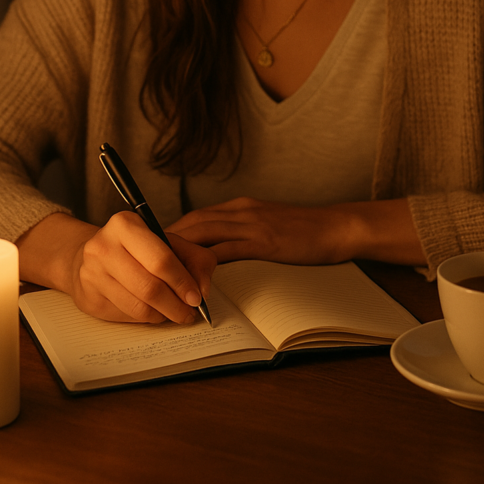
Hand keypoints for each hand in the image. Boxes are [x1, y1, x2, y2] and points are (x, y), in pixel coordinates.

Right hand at [68, 212, 216, 323]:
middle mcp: (103, 247)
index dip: (183, 283)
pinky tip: (152, 310)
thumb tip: (202, 290)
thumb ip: (195, 259)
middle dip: (176, 305)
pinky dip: (146, 318)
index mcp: (125, 224)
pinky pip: (126, 317)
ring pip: (138, 307)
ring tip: (173, 312)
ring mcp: (92, 274)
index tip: (196, 298)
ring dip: (163, 315)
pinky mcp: (88, 298)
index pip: (161, 260)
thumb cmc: (138, 248)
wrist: (96, 255)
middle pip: (149, 287)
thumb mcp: (169, 242)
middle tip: (188, 312)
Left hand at [167, 197, 355, 264]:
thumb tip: (219, 251)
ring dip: (181, 250)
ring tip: (161, 269)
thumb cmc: (306, 231)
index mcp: (241, 207)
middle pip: (193, 222)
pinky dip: (207, 263)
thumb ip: (244, 232)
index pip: (197, 216)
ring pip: (204, 233)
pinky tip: (194, 276)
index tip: (155, 246)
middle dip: (168, 239)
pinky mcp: (264, 241)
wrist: (337, 226)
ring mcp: (252, 224)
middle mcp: (241, 211)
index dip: (174, 230)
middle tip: (146, 259)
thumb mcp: (268, 224)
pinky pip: (227, 251)